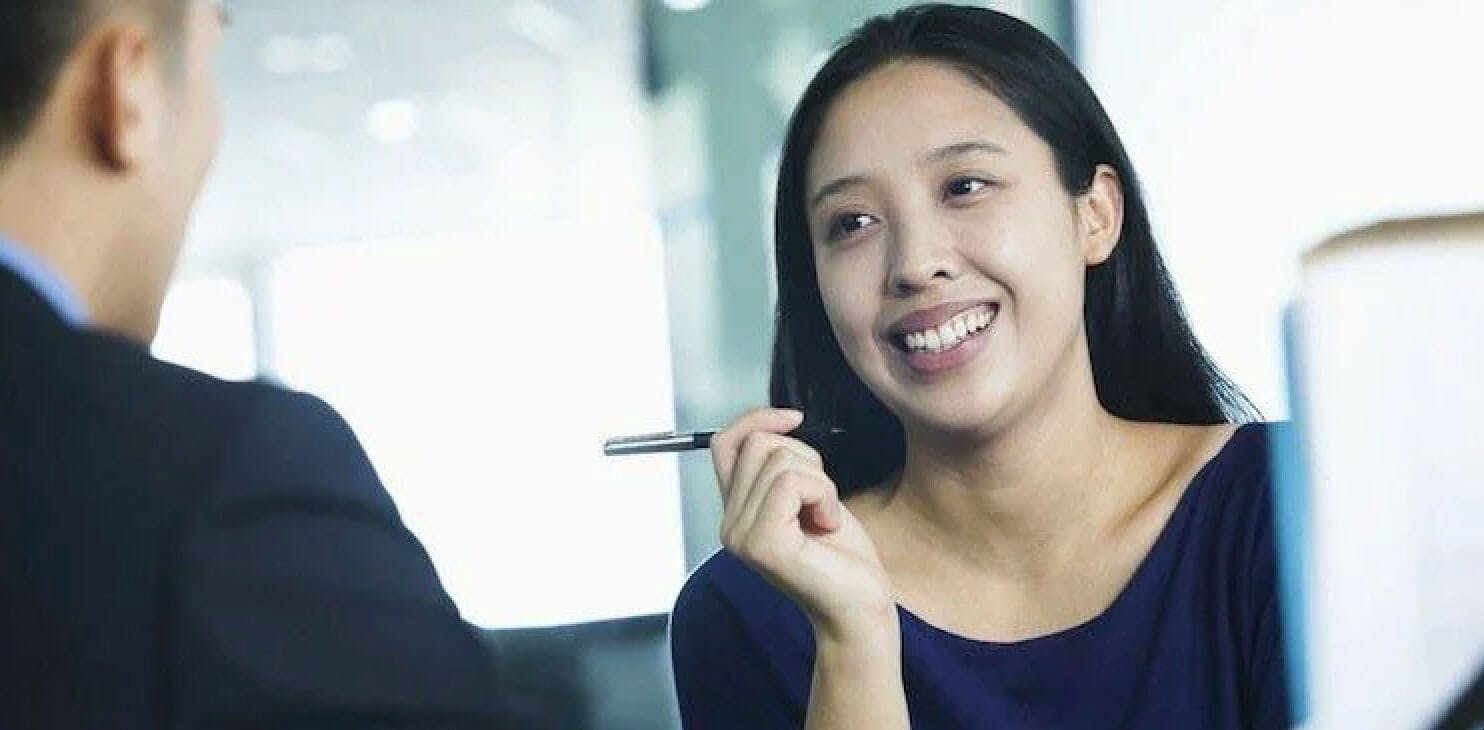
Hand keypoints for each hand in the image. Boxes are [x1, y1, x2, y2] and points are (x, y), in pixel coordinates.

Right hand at [711, 408, 895, 641]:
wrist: (860, 608)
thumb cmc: (842, 557)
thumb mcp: (809, 495)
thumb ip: (781, 467)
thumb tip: (780, 421)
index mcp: (735, 511)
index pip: (725, 443)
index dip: (757, 419)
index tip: (794, 420)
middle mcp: (729, 524)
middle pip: (760, 444)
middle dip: (806, 460)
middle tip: (822, 503)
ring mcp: (741, 535)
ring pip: (779, 459)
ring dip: (820, 481)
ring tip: (825, 518)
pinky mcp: (763, 543)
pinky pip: (793, 483)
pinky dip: (824, 496)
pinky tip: (829, 525)